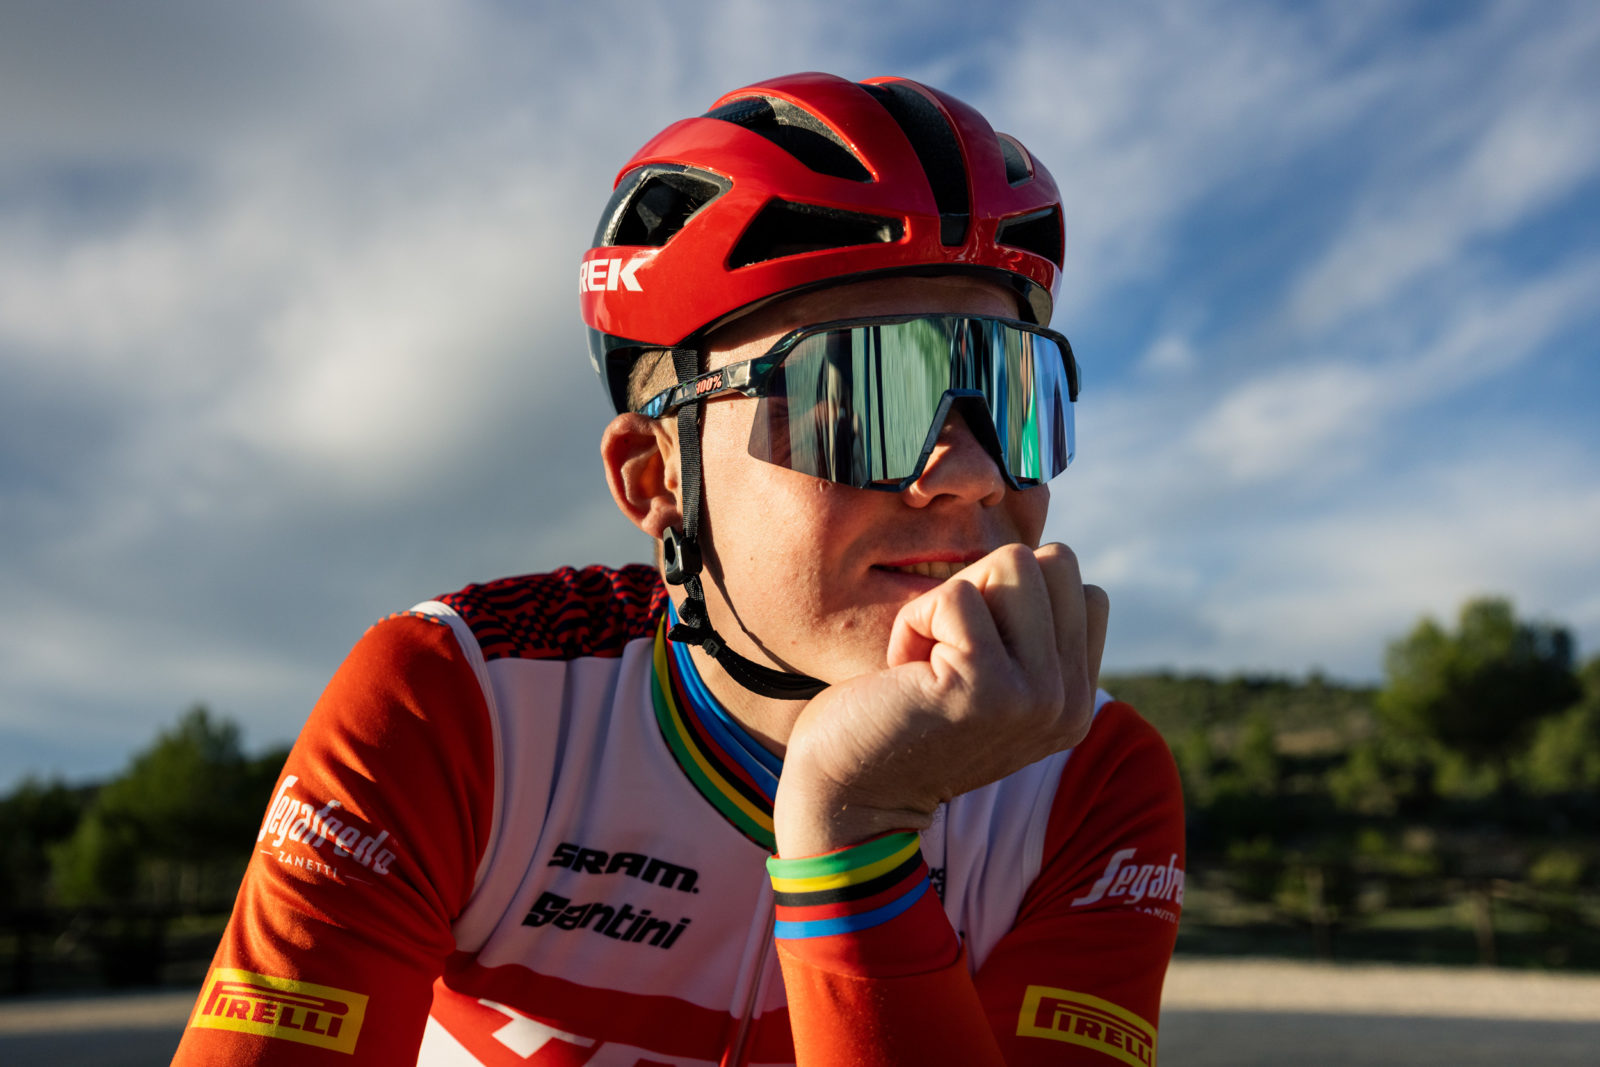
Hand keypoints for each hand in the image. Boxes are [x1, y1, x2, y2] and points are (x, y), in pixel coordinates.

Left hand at [772, 542, 1107, 856]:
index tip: (970, 655)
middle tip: (945, 650)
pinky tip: (904, 673)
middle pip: (1052, 563)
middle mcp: (1070, 702)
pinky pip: (954, 595)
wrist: (850, 793)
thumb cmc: (907, 715)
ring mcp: (1035, 696)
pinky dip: (914, 621)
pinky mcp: (985, 686)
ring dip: (950, 601)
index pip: (1080, 586)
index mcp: (1078, 698)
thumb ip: (1033, 631)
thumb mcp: (995, 676)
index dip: (1011, 598)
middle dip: (985, 586)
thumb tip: (1050, 556)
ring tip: (926, 662)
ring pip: (1013, 563)